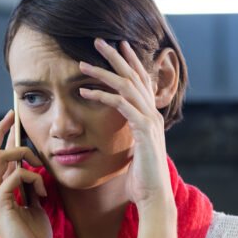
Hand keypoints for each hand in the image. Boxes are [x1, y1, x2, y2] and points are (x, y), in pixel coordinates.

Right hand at [0, 110, 52, 237]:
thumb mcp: (34, 208)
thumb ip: (29, 189)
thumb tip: (33, 171)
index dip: (1, 138)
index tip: (12, 122)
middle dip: (0, 131)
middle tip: (13, 115)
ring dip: (21, 155)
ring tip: (38, 166)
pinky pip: (15, 176)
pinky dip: (32, 178)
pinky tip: (43, 193)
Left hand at [78, 39, 171, 211]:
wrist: (154, 198)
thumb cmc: (142, 182)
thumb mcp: (135, 154)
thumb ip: (132, 140)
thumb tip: (125, 137)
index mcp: (151, 118)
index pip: (141, 83)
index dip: (131, 63)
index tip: (120, 46)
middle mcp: (152, 115)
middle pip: (135, 77)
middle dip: (117, 56)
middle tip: (100, 40)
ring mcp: (149, 121)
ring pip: (127, 86)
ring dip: (104, 72)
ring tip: (84, 62)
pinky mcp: (143, 130)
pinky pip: (121, 105)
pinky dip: (103, 96)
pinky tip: (86, 91)